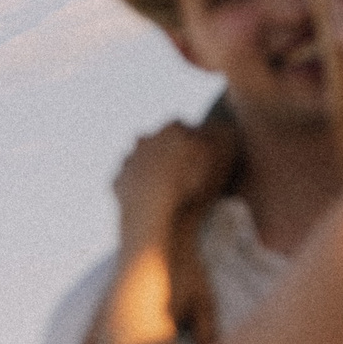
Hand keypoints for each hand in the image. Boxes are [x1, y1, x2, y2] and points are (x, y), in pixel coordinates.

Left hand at [113, 104, 240, 242]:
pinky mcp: (117, 182)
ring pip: (143, 160)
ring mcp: (128, 160)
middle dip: (171, 154)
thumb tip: (222, 127)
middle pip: (161, 142)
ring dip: (153, 171)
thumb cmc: (194, 184)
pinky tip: (152, 203)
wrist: (156, 216)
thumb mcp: (224, 155)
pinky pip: (129, 182)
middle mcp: (146, 137)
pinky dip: (139, 190)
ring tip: (170, 193)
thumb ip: (225, 135)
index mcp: (173, 128)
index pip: (187, 129)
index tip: (203, 163)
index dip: (196, 145)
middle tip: (186, 177)